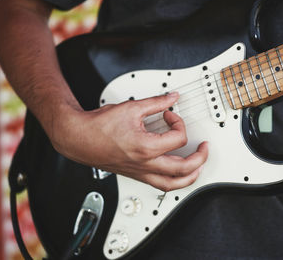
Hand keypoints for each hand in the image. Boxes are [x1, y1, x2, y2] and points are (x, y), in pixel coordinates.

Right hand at [51, 92, 207, 191]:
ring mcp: (141, 172)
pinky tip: (178, 173)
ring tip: (198, 166)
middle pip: (183, 169)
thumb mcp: (131, 108)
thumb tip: (172, 98)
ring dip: (190, 177)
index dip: (178, 122)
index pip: (178, 138)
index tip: (170, 115)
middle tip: (205, 148)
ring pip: (173, 185)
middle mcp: (145, 164)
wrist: (78, 137)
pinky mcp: (136, 175)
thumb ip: (156, 102)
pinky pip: (161, 185)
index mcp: (146, 147)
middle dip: (200, 158)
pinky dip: (174, 181)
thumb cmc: (98, 126)